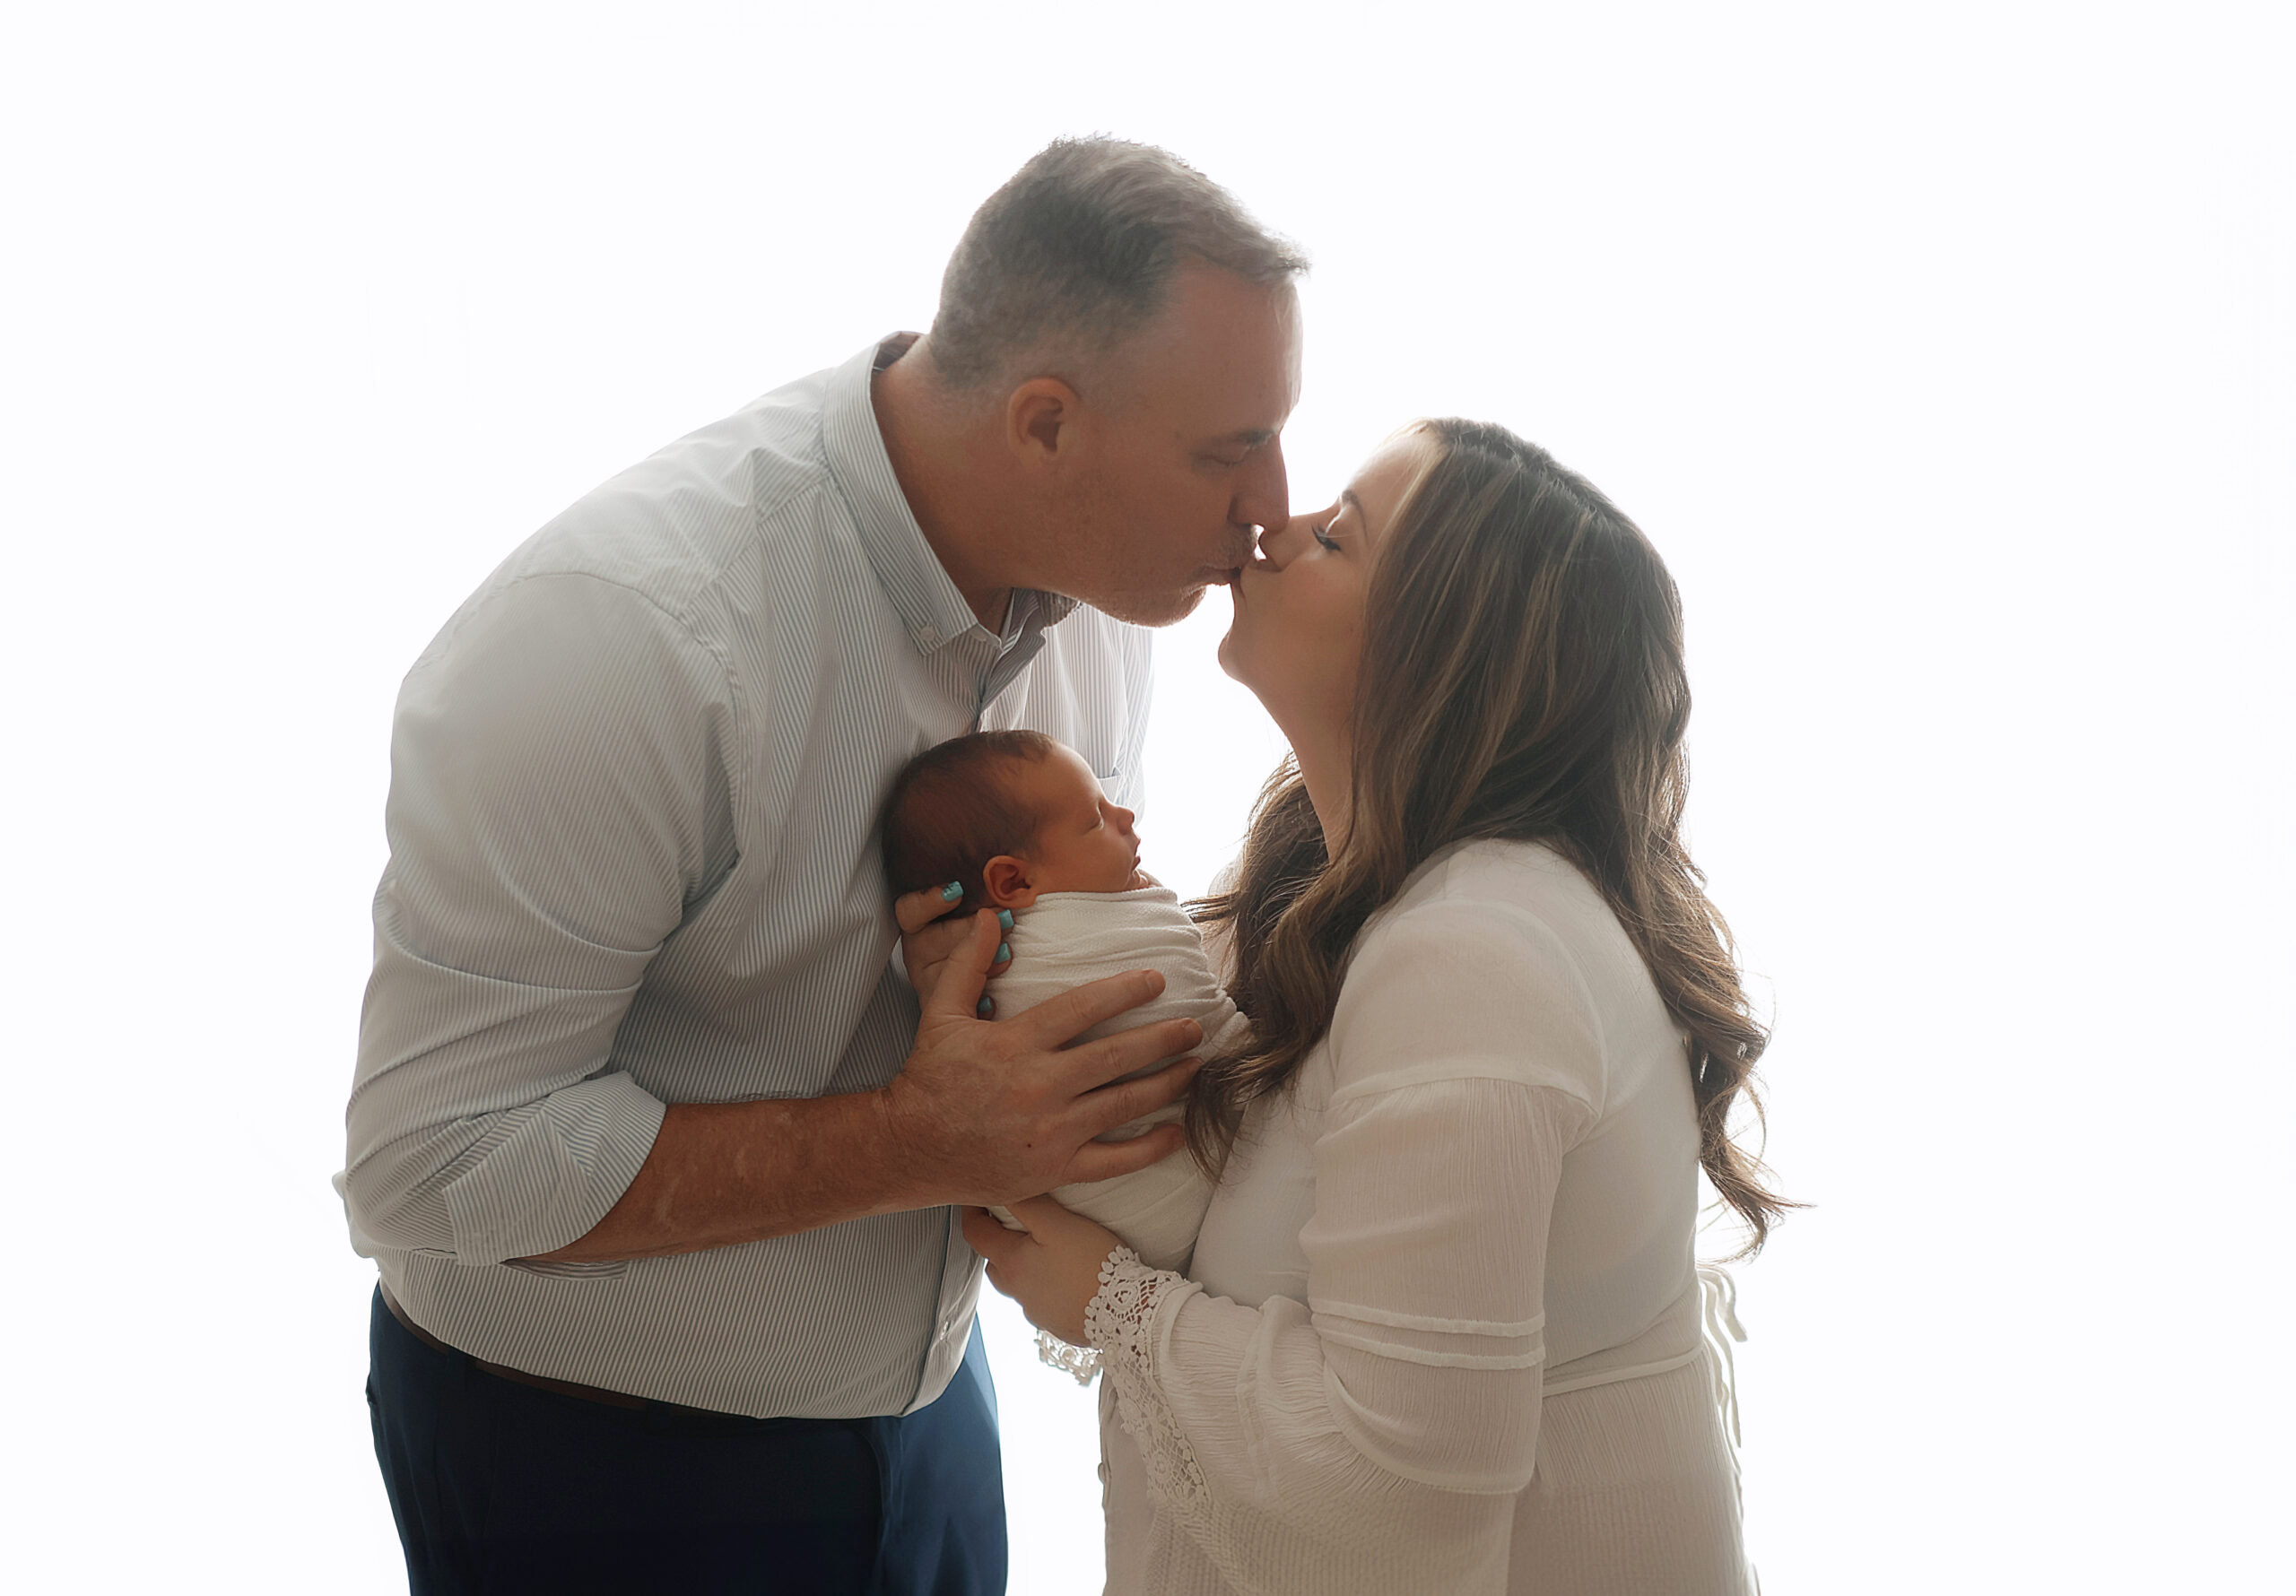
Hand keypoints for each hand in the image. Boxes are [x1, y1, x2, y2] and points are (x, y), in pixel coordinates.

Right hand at [877, 908, 1201, 1208]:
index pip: (1081, 1009)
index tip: (1157, 979)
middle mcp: (1039, 1086)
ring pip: (1123, 1104)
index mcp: (1015, 1044)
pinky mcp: (1054, 1169)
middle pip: (1116, 1057)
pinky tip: (1177, 1132)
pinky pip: (1113, 1161)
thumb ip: (969, 963)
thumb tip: (993, 914)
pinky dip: (1149, 1148)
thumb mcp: (941, 1013)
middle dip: (1163, 1039)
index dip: (1124, 991)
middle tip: (1195, 1026)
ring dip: (1167, 1084)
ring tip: (1197, 1067)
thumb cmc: (928, 1077)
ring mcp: (1050, 1131)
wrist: (909, 1147)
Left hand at [962, 1195, 1125, 1346]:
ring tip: (1043, 1250)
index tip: (978, 1198)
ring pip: (1016, 1283)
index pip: (974, 1233)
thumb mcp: (1058, 1223)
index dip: (972, 1212)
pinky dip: (1045, 1286)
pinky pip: (1041, 1300)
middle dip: (996, 1240)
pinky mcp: (1056, 1322)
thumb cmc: (1092, 1264)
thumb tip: (1005, 1190)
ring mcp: (1036, 1311)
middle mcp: (1016, 1290)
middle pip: (993, 1261)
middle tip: (1013, 1222)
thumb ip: (1028, 1204)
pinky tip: (1066, 1277)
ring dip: (1021, 1266)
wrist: (1126, 1312)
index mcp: (1011, 1263)